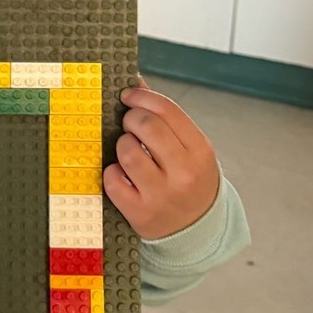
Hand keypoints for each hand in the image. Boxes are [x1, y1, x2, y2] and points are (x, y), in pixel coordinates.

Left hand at [103, 84, 219, 240]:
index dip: (141, 96)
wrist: (196, 230)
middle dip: (130, 118)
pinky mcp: (141, 213)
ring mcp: (162, 195)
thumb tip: (135, 81)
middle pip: (146, 125)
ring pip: (127, 150)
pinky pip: (112, 179)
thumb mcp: (188, 148)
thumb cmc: (187, 178)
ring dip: (122, 145)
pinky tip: (123, 175)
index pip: (167, 109)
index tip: (128, 95)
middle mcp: (184, 173)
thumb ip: (165, 116)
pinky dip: (112, 173)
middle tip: (129, 124)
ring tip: (129, 151)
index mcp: (200, 151)